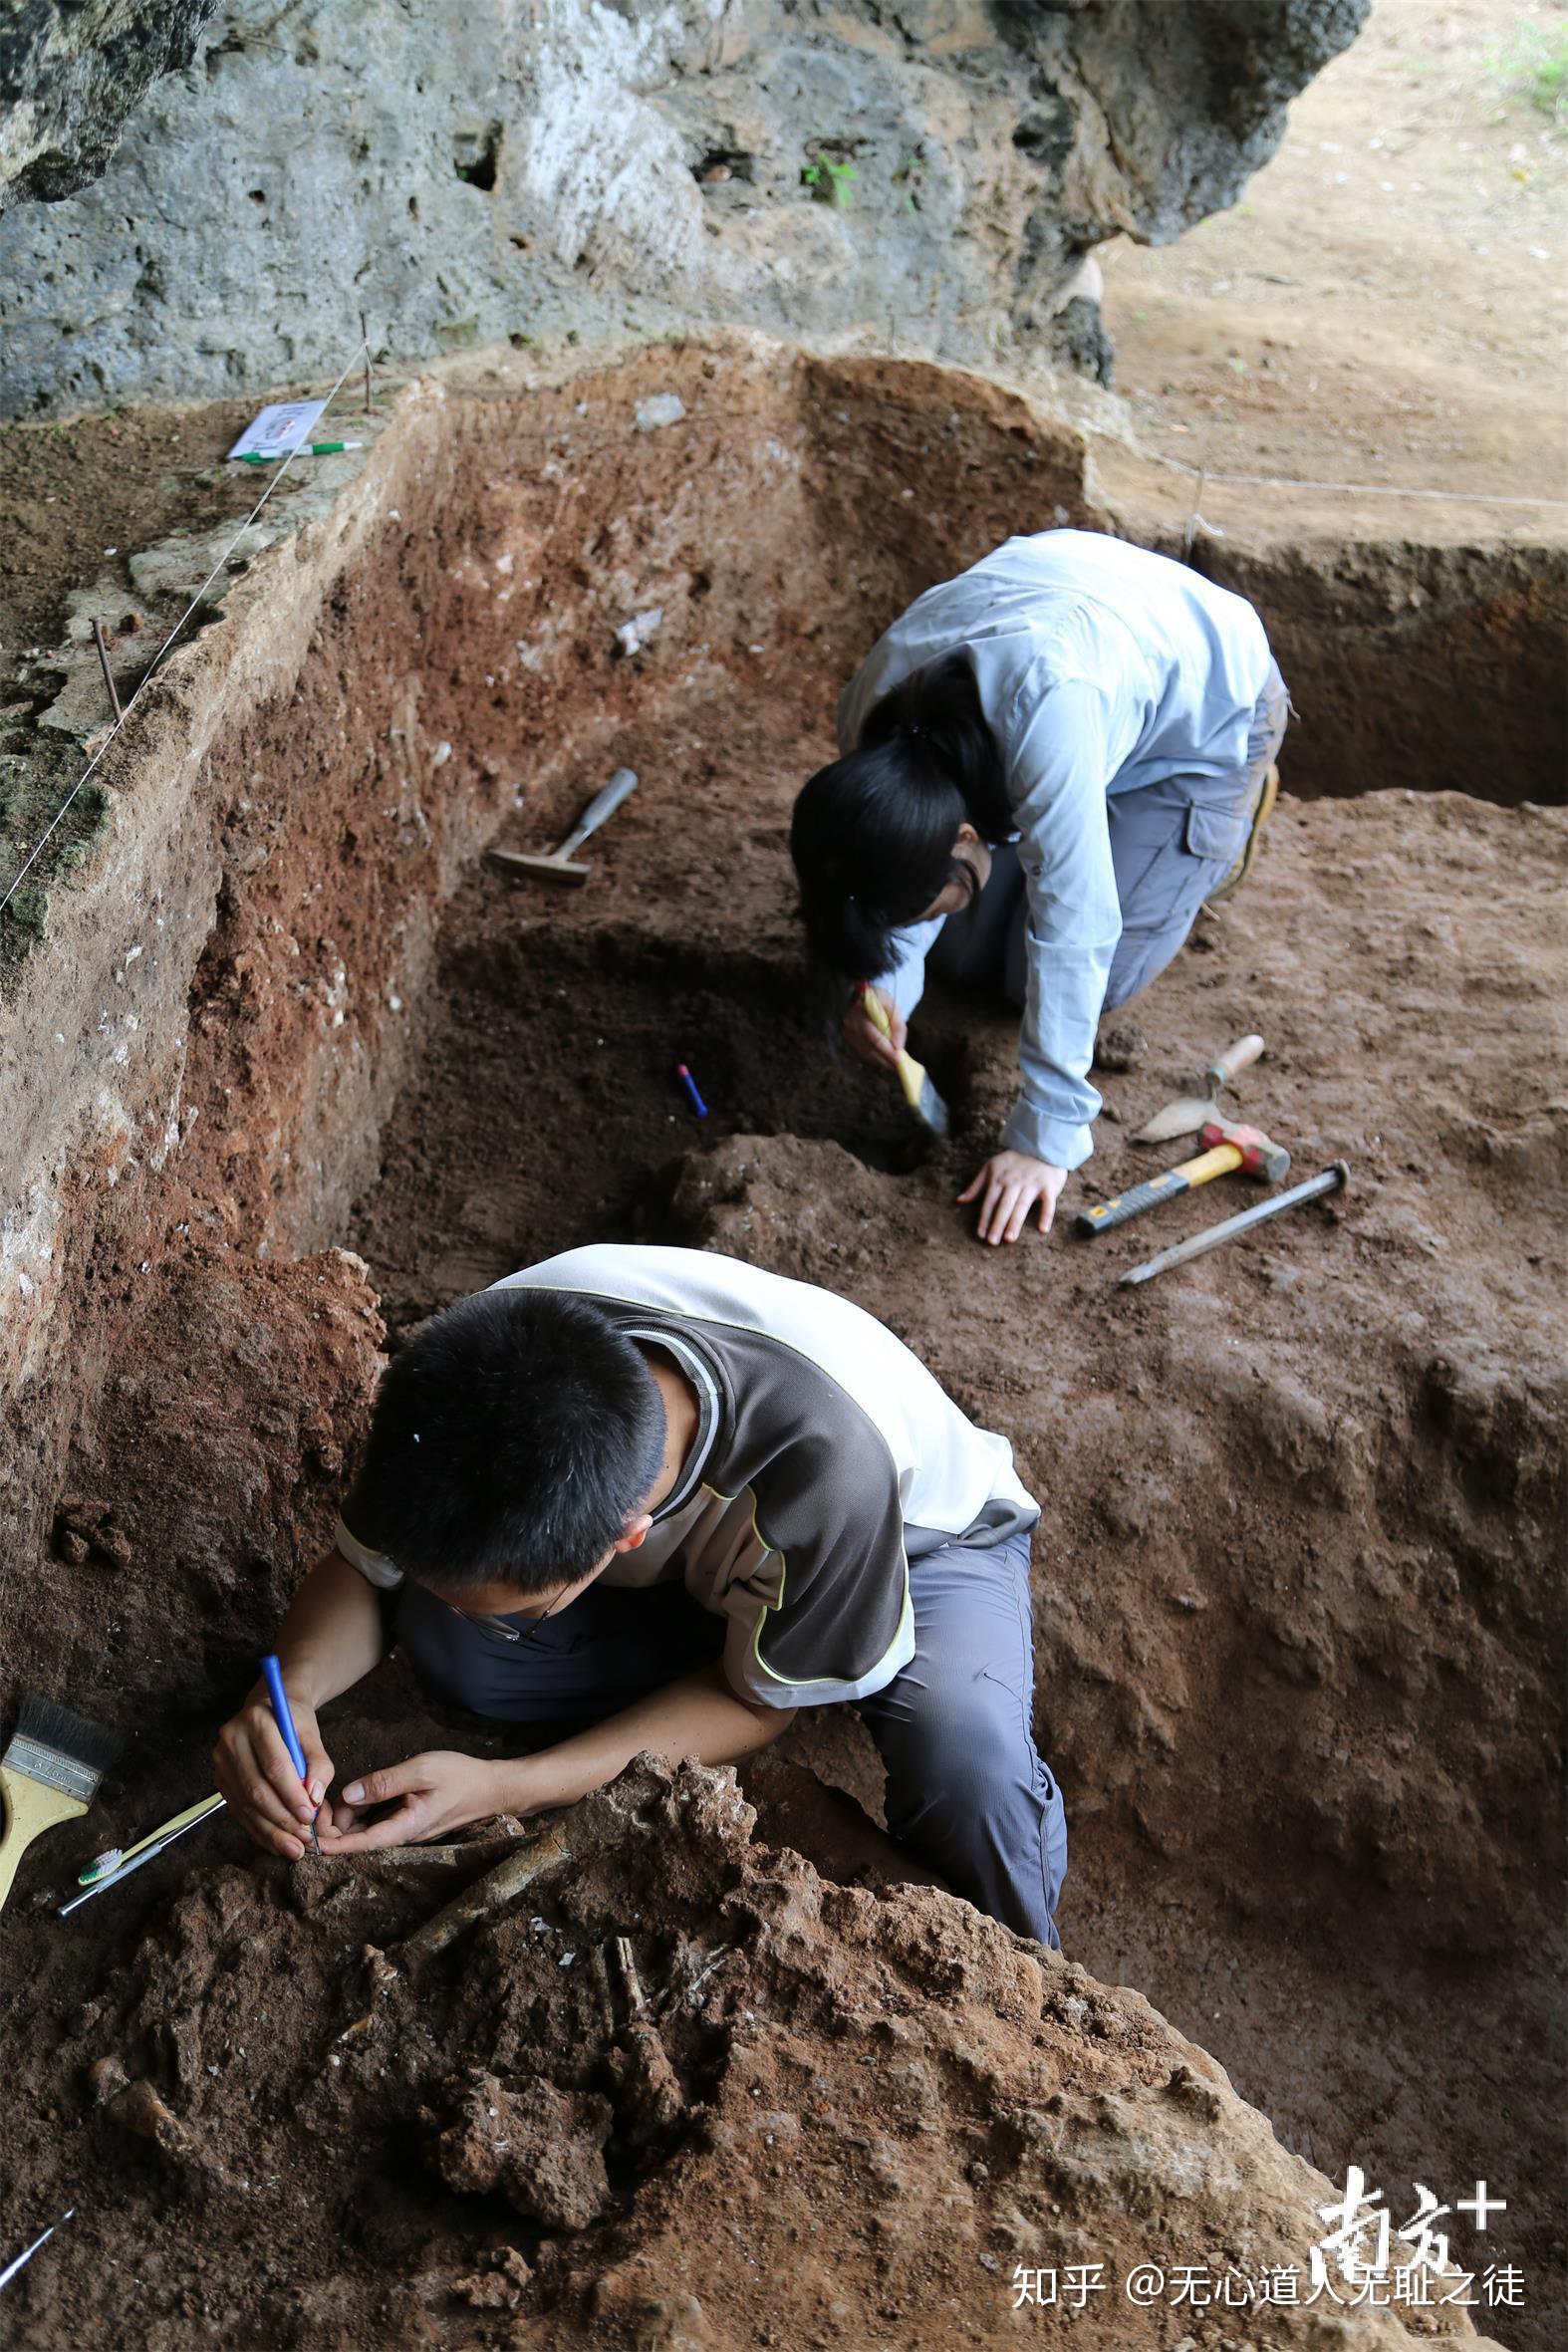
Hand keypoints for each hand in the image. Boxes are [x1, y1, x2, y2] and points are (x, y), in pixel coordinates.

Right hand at [214, 1679, 332, 1858]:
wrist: (269, 1707)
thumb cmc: (293, 1720)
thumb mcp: (312, 1733)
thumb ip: (319, 1763)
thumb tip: (314, 1797)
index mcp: (256, 1720)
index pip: (274, 1766)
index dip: (291, 1795)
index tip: (309, 1816)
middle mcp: (231, 1739)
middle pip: (256, 1789)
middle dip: (281, 1818)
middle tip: (303, 1838)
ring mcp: (221, 1761)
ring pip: (246, 1804)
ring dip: (270, 1830)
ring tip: (293, 1848)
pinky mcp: (220, 1779)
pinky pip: (239, 1810)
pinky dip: (258, 1829)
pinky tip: (275, 1843)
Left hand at [318, 1751, 502, 1852]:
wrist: (489, 1787)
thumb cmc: (460, 1777)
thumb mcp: (422, 1771)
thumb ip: (384, 1782)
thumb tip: (349, 1793)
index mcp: (404, 1827)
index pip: (361, 1843)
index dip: (334, 1845)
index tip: (309, 1843)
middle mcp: (400, 1833)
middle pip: (358, 1838)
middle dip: (335, 1825)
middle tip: (322, 1801)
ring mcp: (402, 1828)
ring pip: (364, 1829)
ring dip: (346, 1818)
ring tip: (338, 1795)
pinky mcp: (404, 1820)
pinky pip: (375, 1821)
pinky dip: (359, 1812)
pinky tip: (354, 1796)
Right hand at [842, 986, 904, 1072]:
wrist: (863, 997)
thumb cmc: (880, 1000)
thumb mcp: (892, 1006)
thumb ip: (898, 1025)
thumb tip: (898, 1046)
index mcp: (860, 1011)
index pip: (873, 1035)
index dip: (886, 1050)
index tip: (899, 1059)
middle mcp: (850, 1023)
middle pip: (868, 1048)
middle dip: (885, 1059)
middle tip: (899, 1066)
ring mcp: (846, 1033)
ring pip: (865, 1053)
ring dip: (880, 1061)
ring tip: (893, 1063)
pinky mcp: (847, 1040)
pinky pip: (861, 1054)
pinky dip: (874, 1058)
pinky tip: (884, 1058)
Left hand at [958, 1153, 1067, 1244]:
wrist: (1041, 1146)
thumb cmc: (1013, 1161)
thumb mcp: (991, 1167)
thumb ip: (976, 1185)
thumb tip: (960, 1200)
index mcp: (999, 1179)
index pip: (989, 1202)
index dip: (985, 1218)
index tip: (981, 1234)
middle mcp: (1014, 1182)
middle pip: (1004, 1206)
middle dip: (997, 1224)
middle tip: (992, 1241)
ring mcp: (1032, 1184)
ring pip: (1022, 1205)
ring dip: (1015, 1222)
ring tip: (1009, 1238)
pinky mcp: (1049, 1186)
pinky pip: (1048, 1203)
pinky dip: (1046, 1215)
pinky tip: (1042, 1229)